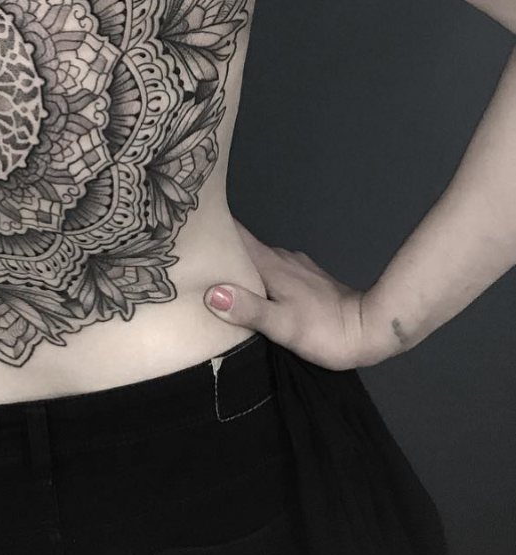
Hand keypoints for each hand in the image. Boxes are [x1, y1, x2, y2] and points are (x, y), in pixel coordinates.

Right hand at [203, 220, 385, 370]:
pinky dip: (258, 274)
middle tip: (191, 257)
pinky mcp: (306, 278)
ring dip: (238, 263)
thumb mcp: (282, 325)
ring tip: (216, 276)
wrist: (370, 331)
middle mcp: (281, 257)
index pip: (235, 233)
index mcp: (270, 263)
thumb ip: (248, 308)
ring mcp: (296, 266)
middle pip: (242, 245)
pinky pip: (273, 269)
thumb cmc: (324, 330)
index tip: (185, 223)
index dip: (211, 226)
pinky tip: (253, 290)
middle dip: (219, 248)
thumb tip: (212, 292)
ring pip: (258, 258)